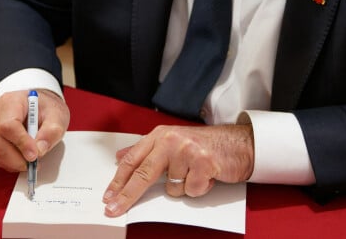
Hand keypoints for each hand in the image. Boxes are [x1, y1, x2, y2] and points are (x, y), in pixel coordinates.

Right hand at [0, 89, 69, 171]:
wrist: (37, 107)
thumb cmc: (44, 108)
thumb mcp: (57, 115)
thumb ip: (52, 131)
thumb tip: (40, 149)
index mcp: (11, 101)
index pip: (9, 125)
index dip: (21, 143)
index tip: (35, 155)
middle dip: (18, 159)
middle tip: (35, 163)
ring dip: (14, 163)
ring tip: (31, 160)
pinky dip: (9, 163)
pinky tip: (22, 158)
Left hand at [103, 123, 253, 216]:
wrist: (237, 143)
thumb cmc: (203, 145)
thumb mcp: (170, 141)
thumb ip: (145, 150)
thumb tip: (120, 157)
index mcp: (159, 135)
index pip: (133, 159)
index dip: (118, 180)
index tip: (108, 196)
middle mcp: (170, 139)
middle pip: (143, 173)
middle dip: (127, 195)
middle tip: (113, 210)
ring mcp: (186, 150)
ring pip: (171, 188)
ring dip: (184, 187)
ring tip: (194, 173)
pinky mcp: (203, 162)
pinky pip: (191, 190)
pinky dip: (199, 189)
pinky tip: (206, 176)